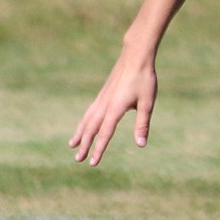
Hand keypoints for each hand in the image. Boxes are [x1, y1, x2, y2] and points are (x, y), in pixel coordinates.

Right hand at [69, 50, 158, 165]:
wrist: (136, 56)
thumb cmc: (144, 79)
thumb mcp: (147, 103)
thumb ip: (142, 125)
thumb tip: (141, 145)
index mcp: (114, 109)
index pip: (105, 134)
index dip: (99, 149)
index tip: (93, 163)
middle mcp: (104, 104)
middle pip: (91, 128)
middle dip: (84, 144)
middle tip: (77, 159)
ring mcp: (102, 98)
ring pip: (87, 119)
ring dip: (80, 133)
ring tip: (72, 144)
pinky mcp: (103, 93)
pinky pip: (90, 111)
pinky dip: (84, 121)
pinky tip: (84, 125)